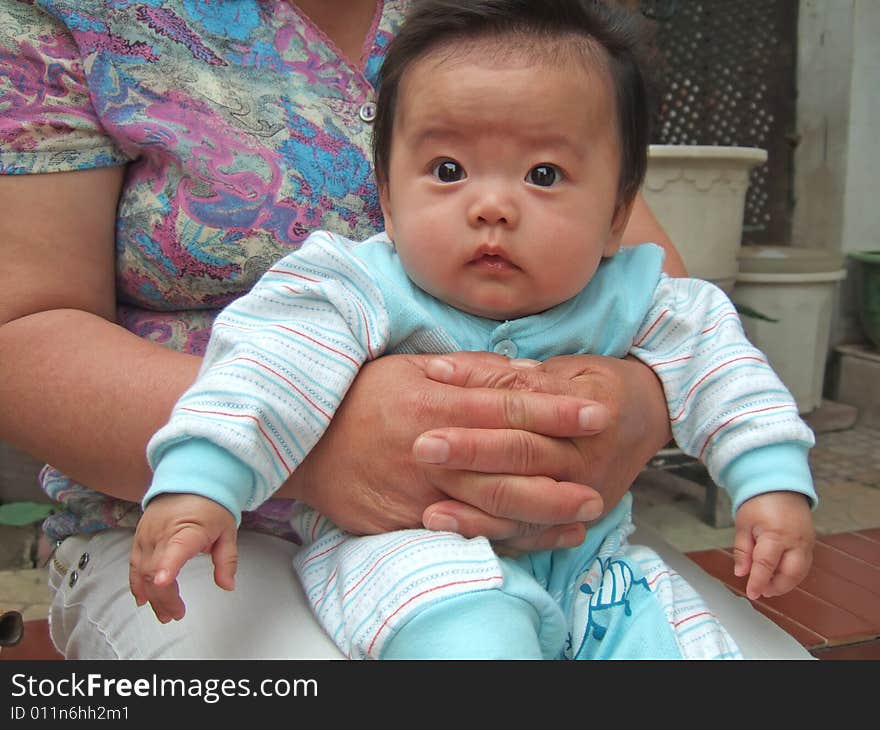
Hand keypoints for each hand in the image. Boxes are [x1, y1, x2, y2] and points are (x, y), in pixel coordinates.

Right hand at [129, 494, 237, 622]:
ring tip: (165, 614)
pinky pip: (134, 564)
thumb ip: (227, 560)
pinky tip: (143, 599)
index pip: (175, 548)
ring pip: (142, 572)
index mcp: (187, 529)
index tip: (165, 581)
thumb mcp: (227, 531)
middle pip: (156, 571)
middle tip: (177, 614)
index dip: (168, 566)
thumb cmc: (210, 506)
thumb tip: (228, 585)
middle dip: (165, 598)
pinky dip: (137, 584)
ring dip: (152, 596)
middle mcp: (162, 533)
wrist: (189, 481)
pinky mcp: (139, 537)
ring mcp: (147, 536)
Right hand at [288, 350, 668, 551]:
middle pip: (508, 463)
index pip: (508, 406)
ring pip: (492, 505)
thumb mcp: (407, 368)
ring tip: (582, 514)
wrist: (302, 443)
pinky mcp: (405, 521)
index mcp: (437, 404)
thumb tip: (519, 369)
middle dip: (560, 472)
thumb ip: (466, 370)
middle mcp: (433, 450)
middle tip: (601, 481)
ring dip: (542, 512)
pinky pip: (462, 533)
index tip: (595, 414)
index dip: (556, 411)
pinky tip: (534, 538)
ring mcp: (420, 491)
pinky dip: (502, 537)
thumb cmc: (359, 399)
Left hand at [421, 353, 672, 538]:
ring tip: (432, 510)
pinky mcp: (573, 519)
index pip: (524, 402)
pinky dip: (490, 533)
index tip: (434, 384)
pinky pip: (528, 534)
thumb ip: (516, 374)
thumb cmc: (602, 385)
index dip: (478, 393)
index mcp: (586, 411)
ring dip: (475, 509)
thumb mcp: (569, 367)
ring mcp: (583, 494)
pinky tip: (454, 531)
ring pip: (524, 504)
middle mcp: (587, 458)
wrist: (650, 418)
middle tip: (422, 447)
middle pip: (522, 454)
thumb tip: (452, 370)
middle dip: (470, 452)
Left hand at [733, 491, 814, 600]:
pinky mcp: (811, 543)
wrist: (780, 487)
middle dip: (776, 586)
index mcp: (775, 535)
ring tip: (768, 584)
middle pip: (790, 574)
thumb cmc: (759, 503)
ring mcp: (806, 542)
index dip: (758, 582)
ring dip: (785, 582)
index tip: (752, 593)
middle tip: (761, 590)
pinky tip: (779, 574)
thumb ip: (742, 550)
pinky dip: (792, 573)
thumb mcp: (743, 525)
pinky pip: (804, 564)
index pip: (766, 565)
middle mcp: (795, 541)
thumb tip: (741, 572)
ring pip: (800, 572)